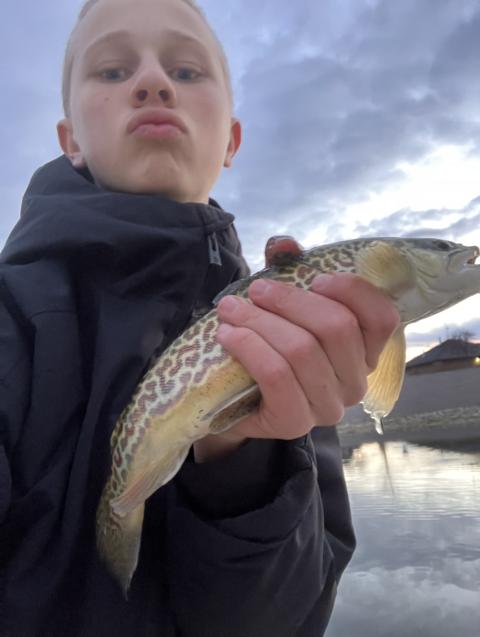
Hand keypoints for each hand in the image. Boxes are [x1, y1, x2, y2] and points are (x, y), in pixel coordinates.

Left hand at [193, 237, 399, 458]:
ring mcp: (328, 407)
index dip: (353, 291)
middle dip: (290, 301)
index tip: (316, 278)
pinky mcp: (295, 422)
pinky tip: (227, 335)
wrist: (236, 400)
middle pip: (336, 328)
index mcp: (365, 351)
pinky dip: (249, 347)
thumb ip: (289, 270)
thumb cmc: (270, 346)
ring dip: (259, 321)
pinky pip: (277, 376)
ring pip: (301, 350)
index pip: (382, 319)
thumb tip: (283, 244)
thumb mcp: (283, 306)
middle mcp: (356, 382)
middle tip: (255, 290)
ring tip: (230, 310)